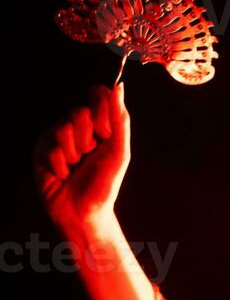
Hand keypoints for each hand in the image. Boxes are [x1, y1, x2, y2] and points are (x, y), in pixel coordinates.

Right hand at [33, 84, 129, 232]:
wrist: (85, 213)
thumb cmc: (104, 185)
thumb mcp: (119, 152)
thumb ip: (120, 119)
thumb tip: (118, 86)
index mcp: (98, 125)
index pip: (97, 95)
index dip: (100, 112)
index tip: (105, 134)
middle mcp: (76, 128)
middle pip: (78, 111)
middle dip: (88, 139)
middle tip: (89, 156)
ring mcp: (56, 138)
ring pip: (62, 127)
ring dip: (73, 153)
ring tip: (75, 167)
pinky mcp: (40, 151)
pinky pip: (49, 147)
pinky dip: (60, 165)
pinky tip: (63, 175)